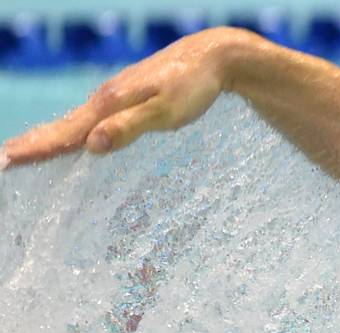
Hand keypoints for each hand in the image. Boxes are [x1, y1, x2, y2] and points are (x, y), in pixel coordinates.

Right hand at [1, 28, 251, 169]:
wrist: (212, 56)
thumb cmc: (194, 87)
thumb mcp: (167, 112)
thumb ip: (130, 128)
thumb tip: (92, 146)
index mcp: (109, 103)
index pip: (66, 134)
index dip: (35, 149)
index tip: (6, 162)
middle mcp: (105, 99)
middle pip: (62, 127)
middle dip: (32, 144)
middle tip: (3, 161)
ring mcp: (114, 96)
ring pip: (74, 122)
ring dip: (47, 138)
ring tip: (23, 153)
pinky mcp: (126, 97)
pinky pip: (90, 118)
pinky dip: (71, 131)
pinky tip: (71, 139)